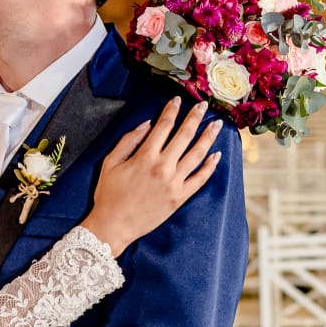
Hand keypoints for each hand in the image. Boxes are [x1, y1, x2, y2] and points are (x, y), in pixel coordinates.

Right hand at [85, 98, 222, 256]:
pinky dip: (210, 166)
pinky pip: (200, 179)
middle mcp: (163, 167)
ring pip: (197, 154)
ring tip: (217, 125)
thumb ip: (128, 141)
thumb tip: (147, 124)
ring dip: (208, 137)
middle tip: (204, 105)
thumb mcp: (110, 163)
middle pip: (184, 136)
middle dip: (195, 117)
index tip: (177, 100)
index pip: (163, 126)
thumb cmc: (108, 194)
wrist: (114, 226)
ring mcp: (174, 183)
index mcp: (145, 157)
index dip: (171, 111)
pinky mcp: (180, 197)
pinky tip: (217, 155)